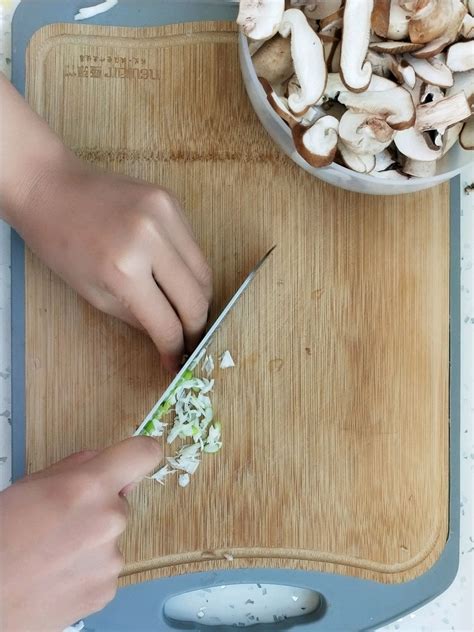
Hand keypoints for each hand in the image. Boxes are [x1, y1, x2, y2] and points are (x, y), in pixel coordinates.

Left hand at [0, 74, 211, 371]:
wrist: (51, 188)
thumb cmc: (61, 244)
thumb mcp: (93, 294)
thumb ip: (137, 318)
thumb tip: (169, 337)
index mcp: (124, 269)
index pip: (167, 322)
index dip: (175, 348)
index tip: (176, 360)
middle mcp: (151, 239)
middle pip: (196, 298)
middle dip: (196, 327)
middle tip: (189, 339)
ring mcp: (165, 216)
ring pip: (204, 273)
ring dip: (198, 298)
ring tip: (186, 311)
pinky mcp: (171, 201)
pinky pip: (194, 247)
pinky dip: (190, 269)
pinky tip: (176, 278)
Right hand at [0, 437, 161, 631]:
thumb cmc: (0, 538)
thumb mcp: (32, 483)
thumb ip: (79, 467)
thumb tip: (105, 463)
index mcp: (90, 487)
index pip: (144, 453)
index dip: (141, 452)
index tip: (136, 458)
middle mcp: (109, 520)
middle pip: (120, 502)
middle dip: (98, 508)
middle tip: (60, 522)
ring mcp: (111, 559)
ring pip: (111, 537)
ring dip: (91, 541)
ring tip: (53, 553)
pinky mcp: (107, 589)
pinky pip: (105, 567)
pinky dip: (86, 569)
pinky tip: (57, 573)